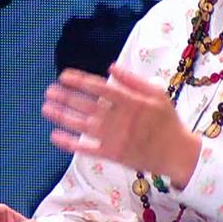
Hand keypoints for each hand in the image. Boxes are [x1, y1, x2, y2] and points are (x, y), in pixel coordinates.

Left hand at [44, 65, 200, 186]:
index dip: (79, 81)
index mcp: (130, 101)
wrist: (177, 154)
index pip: (98, 88)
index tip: (63, 76)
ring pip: (81, 125)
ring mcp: (113, 137)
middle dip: (65, 96)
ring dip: (61, 116)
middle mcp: (118, 119)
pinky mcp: (111, 154)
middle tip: (49, 91)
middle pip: (85, 105)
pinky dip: (69, 143)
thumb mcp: (157, 94)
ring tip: (46, 108)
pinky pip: (86, 148)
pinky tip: (54, 135)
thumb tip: (110, 67)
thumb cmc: (167, 121)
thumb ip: (133, 80)